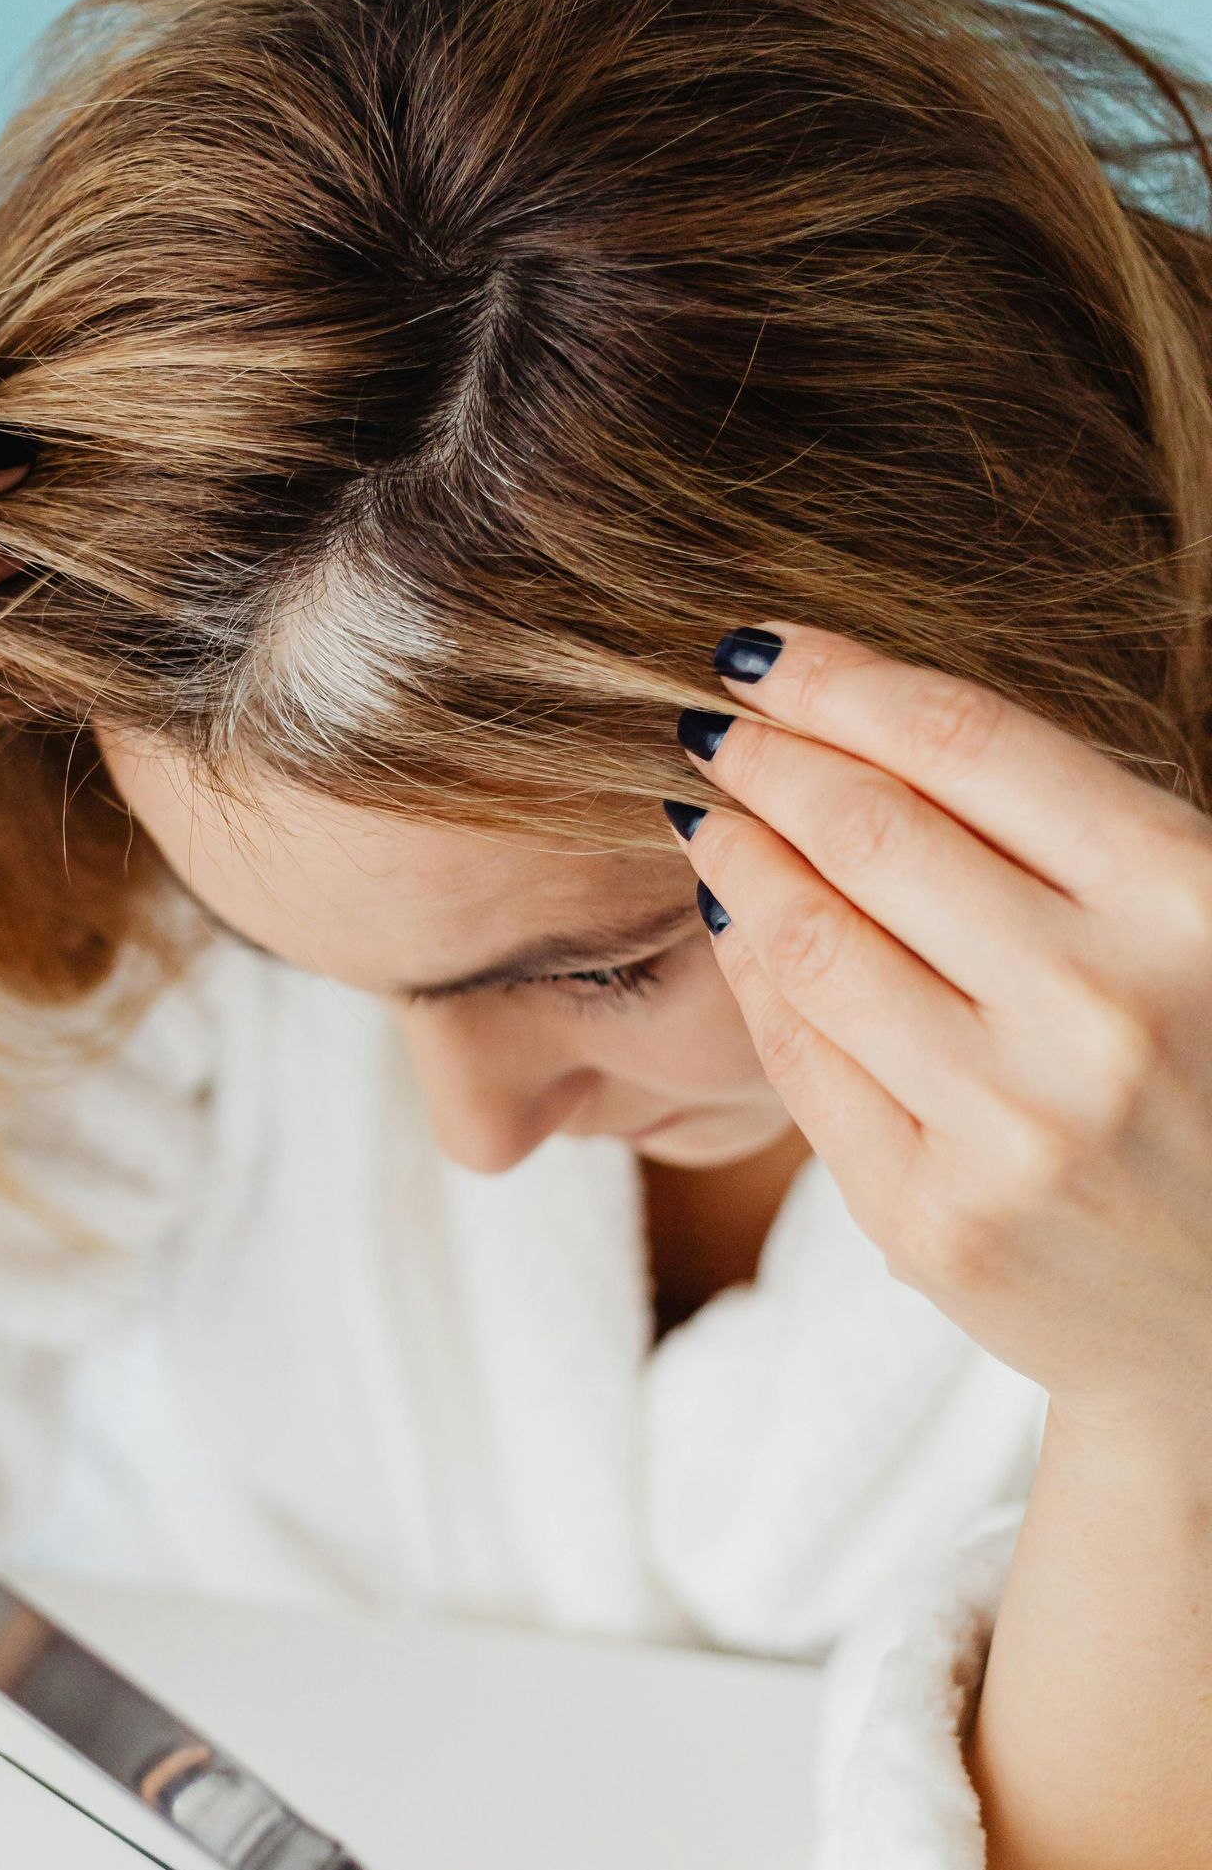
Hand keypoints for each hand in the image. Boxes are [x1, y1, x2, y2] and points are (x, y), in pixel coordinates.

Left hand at [668, 626, 1211, 1440]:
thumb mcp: (1200, 933)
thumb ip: (1074, 838)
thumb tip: (863, 723)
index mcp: (1191, 904)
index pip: (970, 745)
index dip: (838, 680)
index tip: (757, 649)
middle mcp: (1102, 1009)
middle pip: (870, 831)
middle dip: (766, 758)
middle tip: (707, 721)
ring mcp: (1013, 1125)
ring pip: (813, 944)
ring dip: (737, 859)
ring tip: (709, 817)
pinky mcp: (937, 1221)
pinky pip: (803, 1062)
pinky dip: (751, 976)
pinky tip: (734, 928)